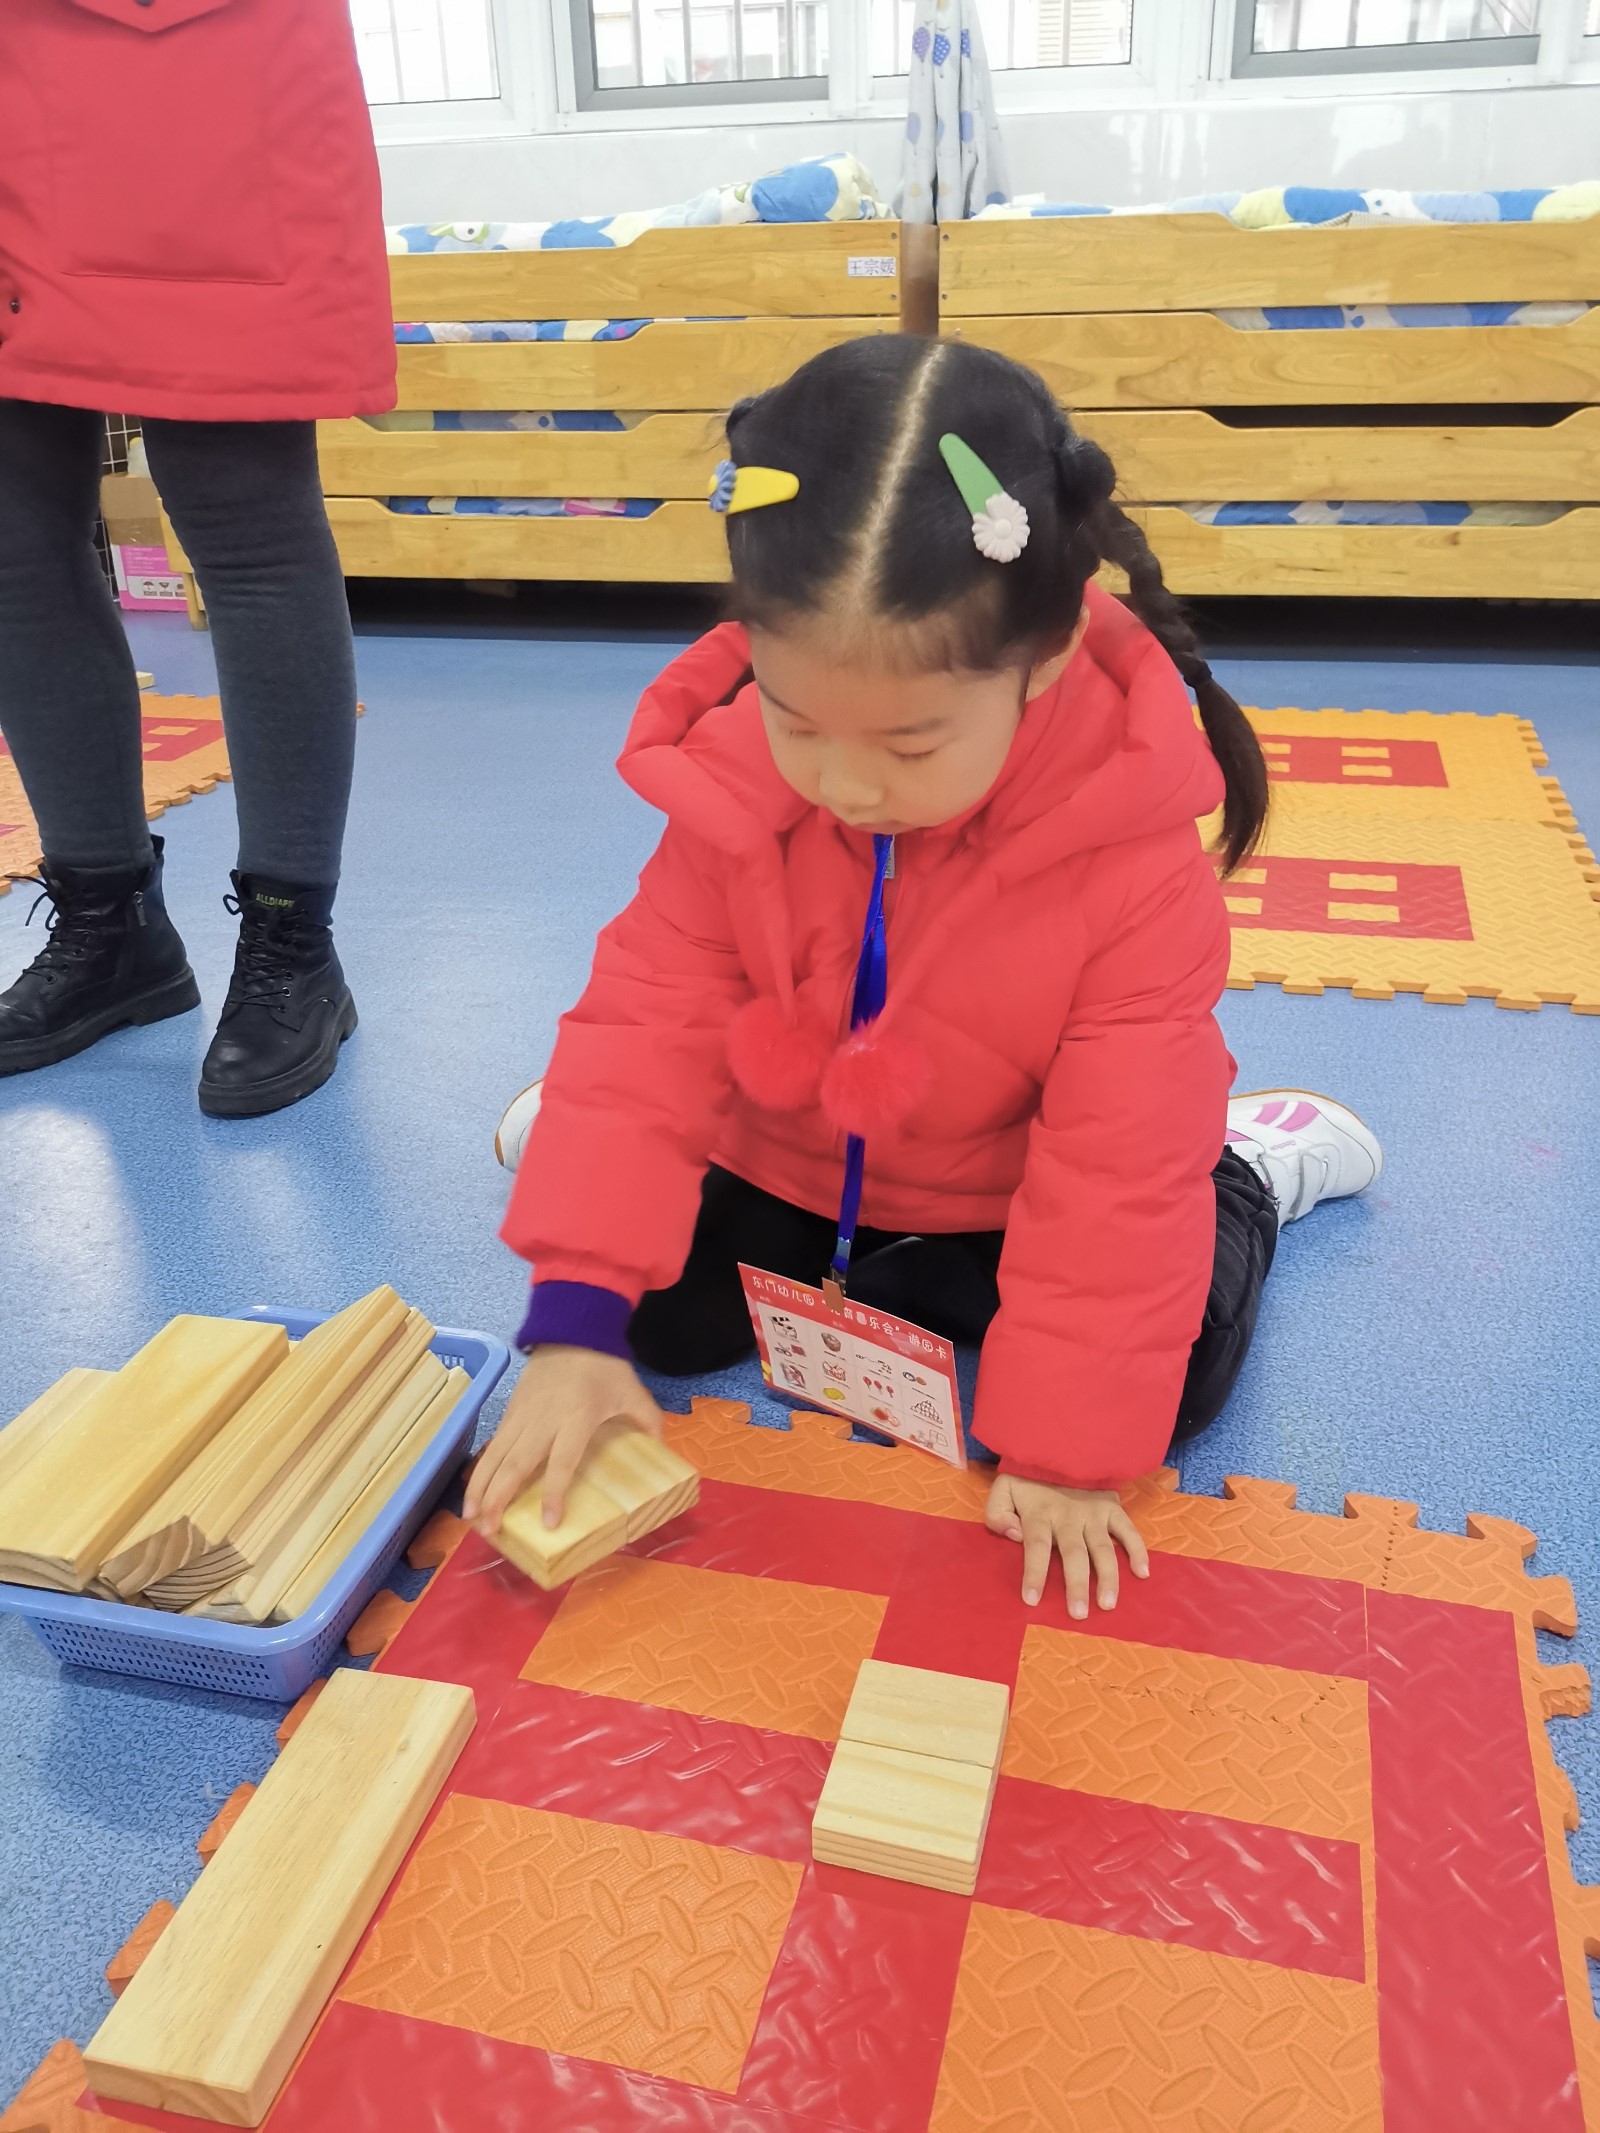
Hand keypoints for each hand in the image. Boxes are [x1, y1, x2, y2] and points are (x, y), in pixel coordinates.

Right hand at [463, 1346, 663, 1536]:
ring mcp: (522, 1415)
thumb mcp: (632, 1392)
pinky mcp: (511, 1410)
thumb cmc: (604, 1365)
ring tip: (470, 1517)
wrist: (572, 1329)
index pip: (562, 1462)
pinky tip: (474, 1487)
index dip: (554, 1493)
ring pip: (495, 1455)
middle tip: (488, 1530)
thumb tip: (662, 1447)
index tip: (548, 1523)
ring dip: (480, 1487)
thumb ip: (648, 1420)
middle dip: (498, 1498)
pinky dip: (481, 1467)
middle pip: (516, 1464)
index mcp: (576, 1419)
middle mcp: (543, 1421)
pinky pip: (494, 1443)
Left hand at [985, 1474, 1149, 1617]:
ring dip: (1107, 1577)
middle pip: (1074, 1554)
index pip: (1036, 1547)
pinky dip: (1137, 1550)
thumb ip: (998, 1514)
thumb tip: (1014, 1536)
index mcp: (1040, 1514)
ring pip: (1103, 1549)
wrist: (1057, 1446)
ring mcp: (1092, 1513)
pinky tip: (1142, 1573)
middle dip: (1076, 1585)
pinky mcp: (1111, 1508)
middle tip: (1078, 1614)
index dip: (1034, 1574)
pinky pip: (1128, 1530)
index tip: (1031, 1600)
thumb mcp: (1002, 1490)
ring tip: (1108, 1604)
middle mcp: (1068, 1517)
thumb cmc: (1028, 1478)